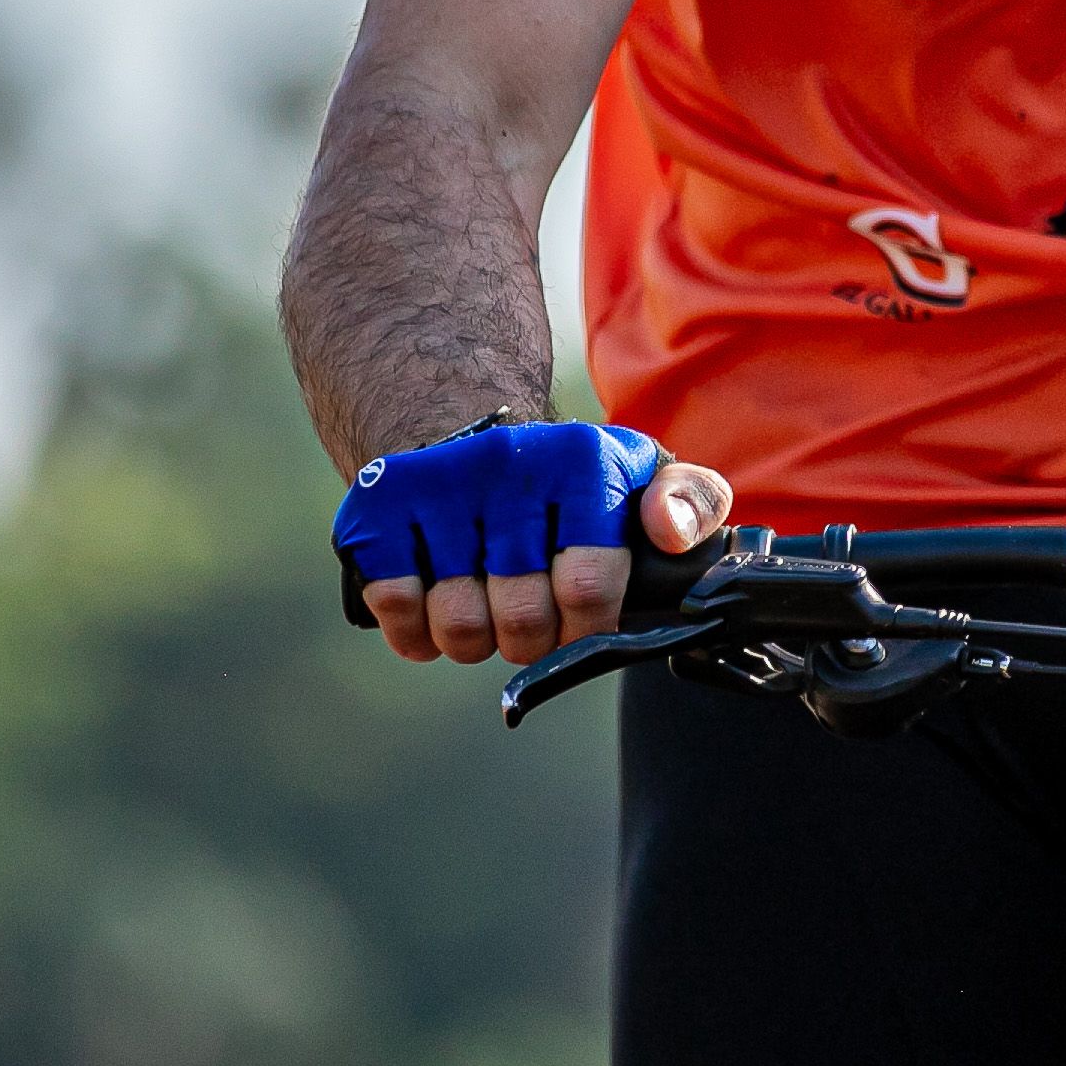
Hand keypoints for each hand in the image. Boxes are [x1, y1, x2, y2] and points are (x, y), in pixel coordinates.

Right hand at [334, 419, 737, 665]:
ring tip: (487, 610)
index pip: (587, 587)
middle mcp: (507, 466)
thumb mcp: (642, 474)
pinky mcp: (376, 512)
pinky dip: (417, 630)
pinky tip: (435, 605)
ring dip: (476, 639)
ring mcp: (437, 489)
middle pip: (522, 618)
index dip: (586, 630)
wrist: (464, 426)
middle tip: (534, 620)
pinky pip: (396, 608)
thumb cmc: (569, 480)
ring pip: (458, 624)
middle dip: (534, 639)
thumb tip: (670, 535)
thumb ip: (689, 503)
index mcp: (582, 463)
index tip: (583, 625)